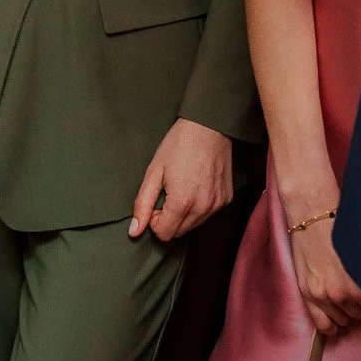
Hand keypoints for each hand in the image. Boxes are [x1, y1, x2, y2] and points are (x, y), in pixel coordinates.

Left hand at [129, 118, 233, 241]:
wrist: (208, 126)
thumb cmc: (178, 145)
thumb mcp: (154, 172)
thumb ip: (143, 204)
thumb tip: (134, 231)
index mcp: (183, 202)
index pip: (164, 234)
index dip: (155, 220)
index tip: (156, 201)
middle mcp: (203, 208)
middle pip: (179, 232)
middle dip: (168, 219)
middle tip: (167, 193)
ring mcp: (217, 204)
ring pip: (194, 225)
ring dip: (183, 214)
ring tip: (182, 187)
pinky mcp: (227, 199)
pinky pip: (207, 214)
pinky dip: (198, 207)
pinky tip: (196, 185)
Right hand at [284, 198, 360, 335]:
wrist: (313, 215)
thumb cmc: (342, 228)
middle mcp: (345, 294)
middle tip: (360, 296)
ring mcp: (325, 295)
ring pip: (343, 319)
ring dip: (347, 314)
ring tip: (347, 302)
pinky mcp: (309, 293)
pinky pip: (321, 323)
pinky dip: (330, 327)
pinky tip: (335, 325)